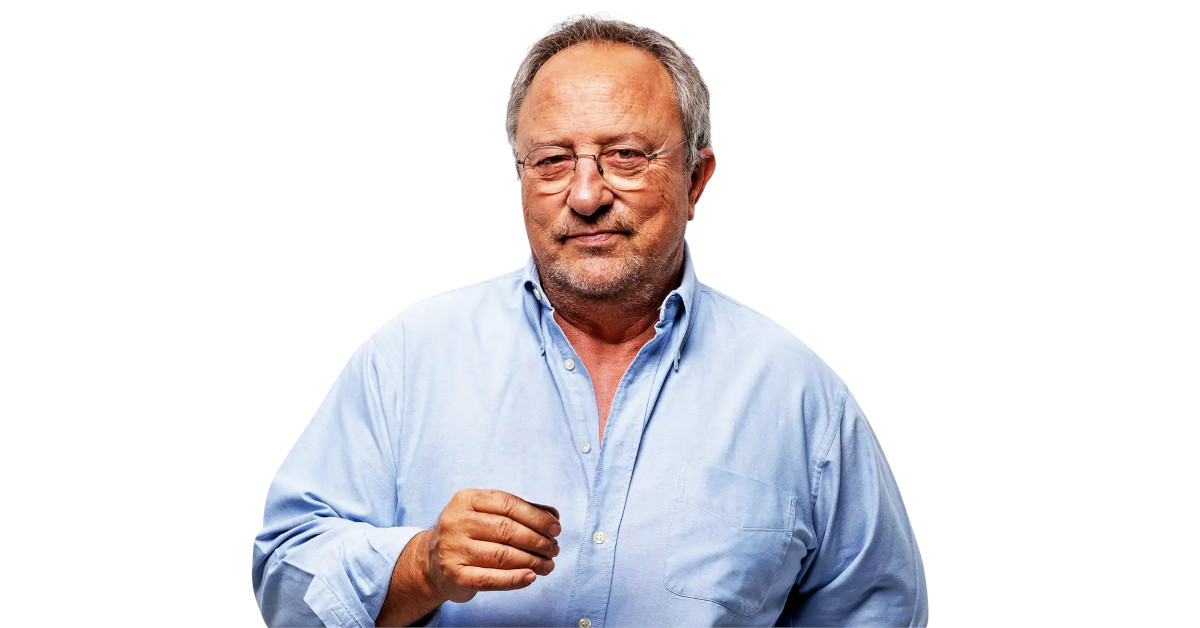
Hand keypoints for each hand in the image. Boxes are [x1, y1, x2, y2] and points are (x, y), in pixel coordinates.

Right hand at [422, 489, 561, 602]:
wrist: (430, 562)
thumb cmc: (468, 534)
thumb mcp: (485, 514)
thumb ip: (517, 511)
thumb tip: (552, 515)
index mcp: (466, 500)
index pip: (508, 504)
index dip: (536, 516)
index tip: (555, 527)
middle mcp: (456, 522)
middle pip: (506, 529)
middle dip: (537, 540)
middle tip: (554, 548)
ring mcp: (453, 549)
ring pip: (502, 555)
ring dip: (532, 561)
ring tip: (548, 564)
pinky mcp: (454, 575)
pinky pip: (490, 579)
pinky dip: (514, 579)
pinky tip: (531, 577)